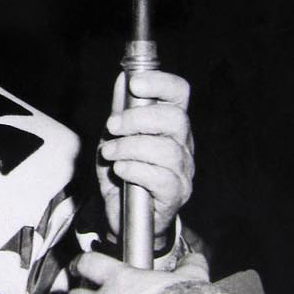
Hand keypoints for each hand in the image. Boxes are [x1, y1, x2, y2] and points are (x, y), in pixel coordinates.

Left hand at [97, 70, 193, 245]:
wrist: (124, 215)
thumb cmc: (124, 172)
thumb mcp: (116, 137)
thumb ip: (121, 109)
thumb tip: (123, 77)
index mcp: (171, 123)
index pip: (179, 93)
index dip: (160, 83)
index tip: (134, 83)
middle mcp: (183, 144)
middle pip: (176, 119)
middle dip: (138, 118)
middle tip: (112, 126)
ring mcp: (183, 170)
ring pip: (166, 150)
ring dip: (130, 148)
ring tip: (109, 154)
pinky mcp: (176, 194)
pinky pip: (161, 177)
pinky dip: (135, 170)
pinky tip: (120, 170)